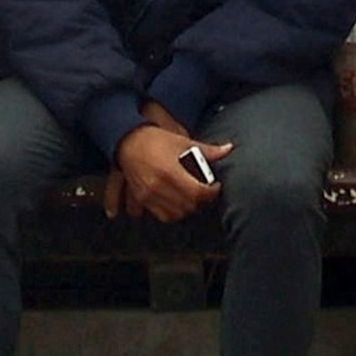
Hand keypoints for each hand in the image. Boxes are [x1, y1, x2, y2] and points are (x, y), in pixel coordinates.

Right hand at [105, 108, 232, 223]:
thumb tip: (228, 149)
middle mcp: (159, 187)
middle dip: (202, 200)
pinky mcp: (143, 199)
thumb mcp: (182, 142)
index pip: (198, 192)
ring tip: (192, 196)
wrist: (127, 141)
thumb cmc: (154, 139)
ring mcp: (149, 195)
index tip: (215, 186)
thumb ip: (207, 150)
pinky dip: (174, 213)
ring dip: (188, 208)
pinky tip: (177, 202)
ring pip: (177, 214)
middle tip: (205, 190)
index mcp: (171, 172)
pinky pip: (163, 216)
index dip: (212, 192)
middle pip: (190, 205)